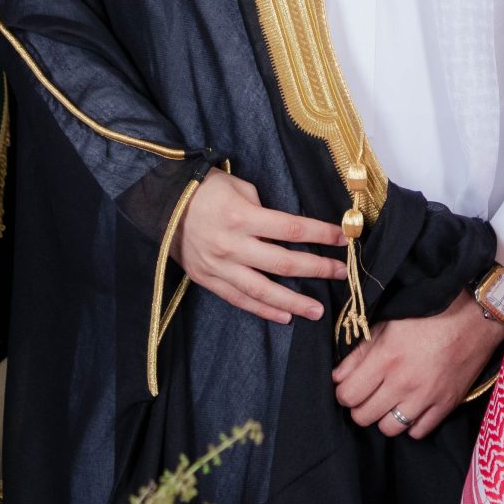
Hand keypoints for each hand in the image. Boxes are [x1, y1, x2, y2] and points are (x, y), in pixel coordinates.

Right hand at [176, 169, 347, 324]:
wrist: (160, 204)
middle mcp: (232, 244)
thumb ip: (263, 208)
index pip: (292, 228)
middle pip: (283, 262)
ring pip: (263, 291)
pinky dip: (263, 310)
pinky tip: (283, 317)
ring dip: (293, 302)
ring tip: (317, 311)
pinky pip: (239, 299)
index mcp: (242, 216)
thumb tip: (285, 229)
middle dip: (317, 268)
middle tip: (340, 274)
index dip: (321, 234)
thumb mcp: (237, 186)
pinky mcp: (208, 280)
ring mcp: (219, 266)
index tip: (343, 239)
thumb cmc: (202, 189)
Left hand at [331, 290, 503, 439]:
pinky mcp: (446, 405)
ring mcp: (427, 397)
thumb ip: (360, 352)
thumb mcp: (388, 324)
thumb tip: (338, 378)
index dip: (342, 391)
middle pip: (363, 416)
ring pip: (388, 429)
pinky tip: (411, 406)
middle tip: (367, 393)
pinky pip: (417, 431)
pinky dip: (411, 423)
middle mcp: (404, 382)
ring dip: (384, 417)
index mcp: (387, 357)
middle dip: (359, 406)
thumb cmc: (430, 315)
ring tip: (389, 401)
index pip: (347, 395)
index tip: (348, 385)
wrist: (476, 317)